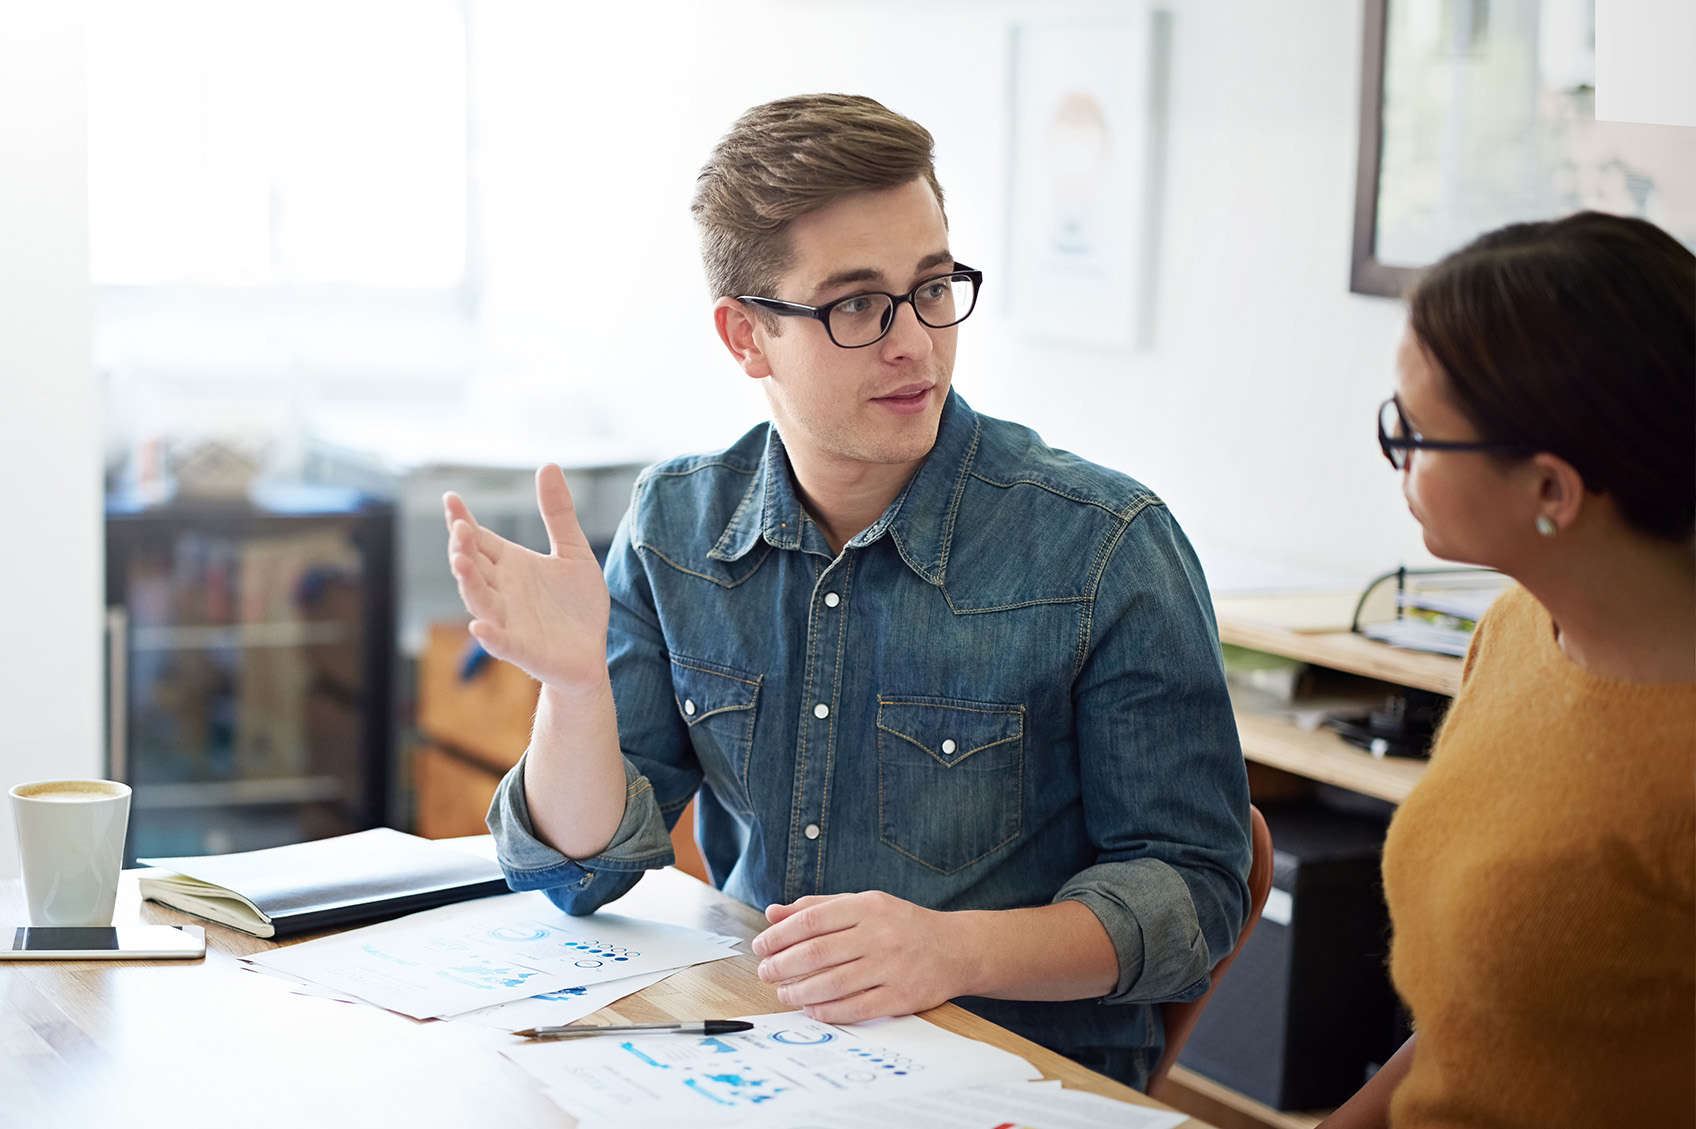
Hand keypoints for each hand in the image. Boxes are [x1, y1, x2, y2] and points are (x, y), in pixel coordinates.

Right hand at [443, 465, 610, 691]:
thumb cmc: (577, 605)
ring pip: (479, 600)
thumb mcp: (573, 551)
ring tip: (460, 562)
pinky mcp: (523, 649)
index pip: (478, 539)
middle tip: (460, 528)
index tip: (451, 498)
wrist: (591, 653)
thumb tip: (548, 465)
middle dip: (462, 548)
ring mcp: (508, 620)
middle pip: (473, 566)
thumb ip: (558, 513)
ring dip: (468, 583)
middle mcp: (502, 590)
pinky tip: (479, 627)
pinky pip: (501, 643)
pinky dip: (490, 636)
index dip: (462, 521)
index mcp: (510, 565)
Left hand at [750, 891, 969, 1023]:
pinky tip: (811, 1008)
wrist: (956, 949)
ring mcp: (891, 967)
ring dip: (799, 992)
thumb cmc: (901, 925)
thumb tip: (772, 913)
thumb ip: (818, 907)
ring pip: (832, 984)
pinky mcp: (900, 997)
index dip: (779, 935)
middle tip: (764, 973)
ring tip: (783, 993)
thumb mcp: (863, 905)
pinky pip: (855, 1009)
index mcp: (868, 906)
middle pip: (816, 953)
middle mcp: (879, 935)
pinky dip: (827, 1011)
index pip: (811, 920)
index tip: (761, 947)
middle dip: (781, 966)